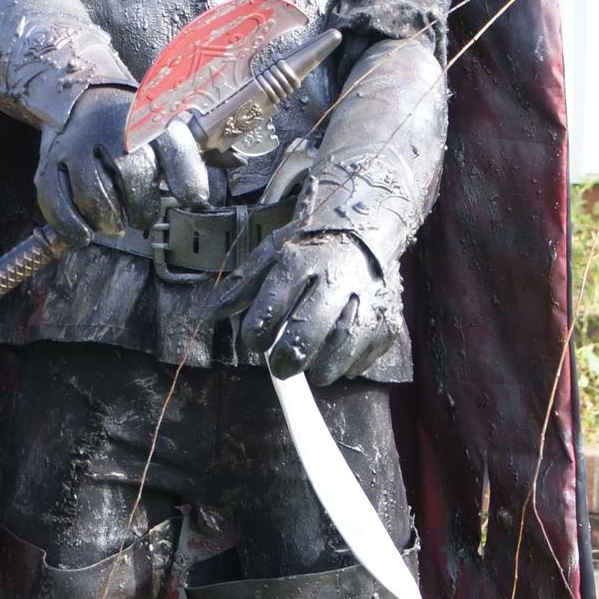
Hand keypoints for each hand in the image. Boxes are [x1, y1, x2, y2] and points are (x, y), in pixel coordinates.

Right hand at [35, 88, 209, 242]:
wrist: (83, 100)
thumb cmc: (131, 131)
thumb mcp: (164, 135)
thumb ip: (184, 165)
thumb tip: (196, 200)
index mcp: (145, 120)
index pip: (172, 146)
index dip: (185, 178)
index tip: (192, 200)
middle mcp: (109, 128)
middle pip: (132, 175)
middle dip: (141, 209)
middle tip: (141, 215)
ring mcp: (76, 145)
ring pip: (93, 193)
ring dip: (108, 220)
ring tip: (115, 223)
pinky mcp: (50, 163)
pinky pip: (57, 200)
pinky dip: (71, 225)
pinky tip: (85, 234)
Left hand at [212, 230, 400, 385]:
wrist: (361, 227)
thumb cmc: (308, 250)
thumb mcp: (269, 255)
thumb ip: (241, 287)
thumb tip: (211, 316)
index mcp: (299, 261)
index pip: (271, 305)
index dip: (257, 333)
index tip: (255, 342)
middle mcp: (335, 277)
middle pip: (309, 328)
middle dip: (290, 357)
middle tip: (281, 369)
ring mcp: (366, 298)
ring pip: (343, 344)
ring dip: (323, 367)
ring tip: (311, 371)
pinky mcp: (387, 316)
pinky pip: (368, 351)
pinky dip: (351, 364)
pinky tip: (339, 360)